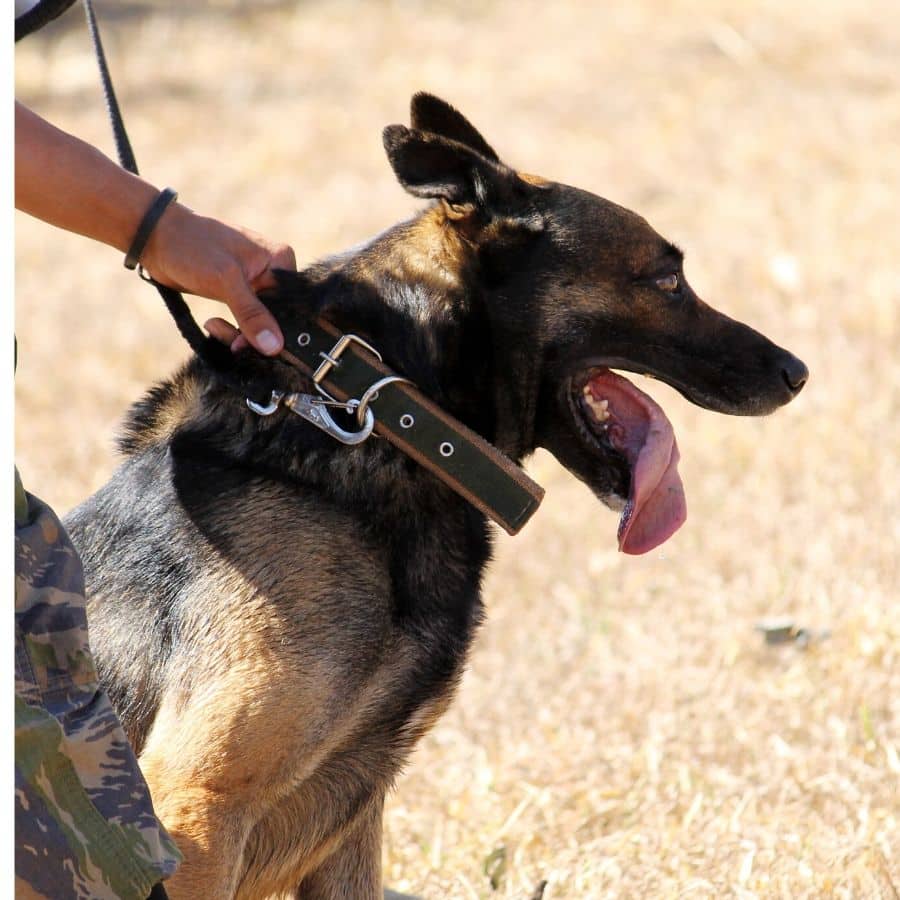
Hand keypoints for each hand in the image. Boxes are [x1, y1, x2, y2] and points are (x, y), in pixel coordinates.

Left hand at [141, 203, 295, 355]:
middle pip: (277, 319)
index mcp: (280, 261)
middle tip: (233, 344)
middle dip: (254, 336)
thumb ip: (251, 313)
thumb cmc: (192, 246)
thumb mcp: (225, 280)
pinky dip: (232, 331)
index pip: (291, 307)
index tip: (257, 347)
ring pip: (260, 326)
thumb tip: (275, 346)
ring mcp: (257, 287)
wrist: (156, 239)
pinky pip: (245, 324)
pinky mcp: (240, 297)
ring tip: (214, 328)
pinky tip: (213, 326)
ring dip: (239, 335)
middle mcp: (273, 274)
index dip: (277, 331)